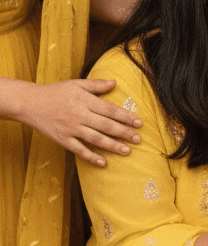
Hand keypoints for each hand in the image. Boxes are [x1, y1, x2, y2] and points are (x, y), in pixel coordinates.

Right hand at [14, 78, 142, 166]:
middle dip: (124, 133)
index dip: (126, 117)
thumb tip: (115, 83)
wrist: (30, 103)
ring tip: (127, 151)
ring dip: (112, 146)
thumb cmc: (56, 92)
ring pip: (96, 139)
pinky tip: (103, 162)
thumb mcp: (77, 84)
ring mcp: (71, 129)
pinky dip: (91, 156)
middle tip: (138, 139)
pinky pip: (79, 150)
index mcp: (86, 101)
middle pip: (106, 126)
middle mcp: (80, 116)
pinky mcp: (62, 139)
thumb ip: (97, 84)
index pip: (111, 110)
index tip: (139, 123)